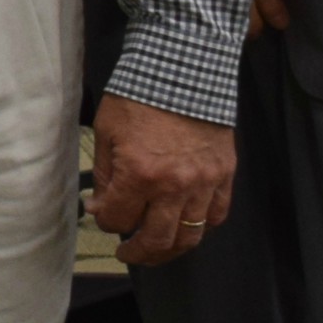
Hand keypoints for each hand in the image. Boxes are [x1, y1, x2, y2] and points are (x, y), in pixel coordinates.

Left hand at [88, 93, 234, 266]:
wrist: (183, 70)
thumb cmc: (138, 96)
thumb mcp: (107, 131)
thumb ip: (104, 174)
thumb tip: (98, 206)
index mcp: (140, 174)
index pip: (118, 219)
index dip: (105, 220)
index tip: (101, 213)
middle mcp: (175, 186)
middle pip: (156, 240)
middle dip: (137, 252)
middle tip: (127, 253)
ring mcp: (204, 183)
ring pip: (190, 236)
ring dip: (170, 249)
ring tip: (156, 248)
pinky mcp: (224, 175)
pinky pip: (217, 215)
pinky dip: (202, 226)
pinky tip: (186, 224)